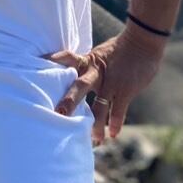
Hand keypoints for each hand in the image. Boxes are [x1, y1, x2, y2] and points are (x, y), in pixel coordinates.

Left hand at [43, 28, 164, 144]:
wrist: (143, 42)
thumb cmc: (118, 51)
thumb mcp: (97, 55)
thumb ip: (84, 67)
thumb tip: (66, 79)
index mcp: (87, 62)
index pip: (68, 58)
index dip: (54, 60)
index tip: (39, 64)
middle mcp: (96, 73)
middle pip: (80, 86)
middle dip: (70, 101)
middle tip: (59, 114)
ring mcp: (111, 82)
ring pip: (100, 105)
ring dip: (96, 123)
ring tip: (93, 140)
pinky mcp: (125, 90)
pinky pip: (118, 109)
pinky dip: (116, 122)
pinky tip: (113, 134)